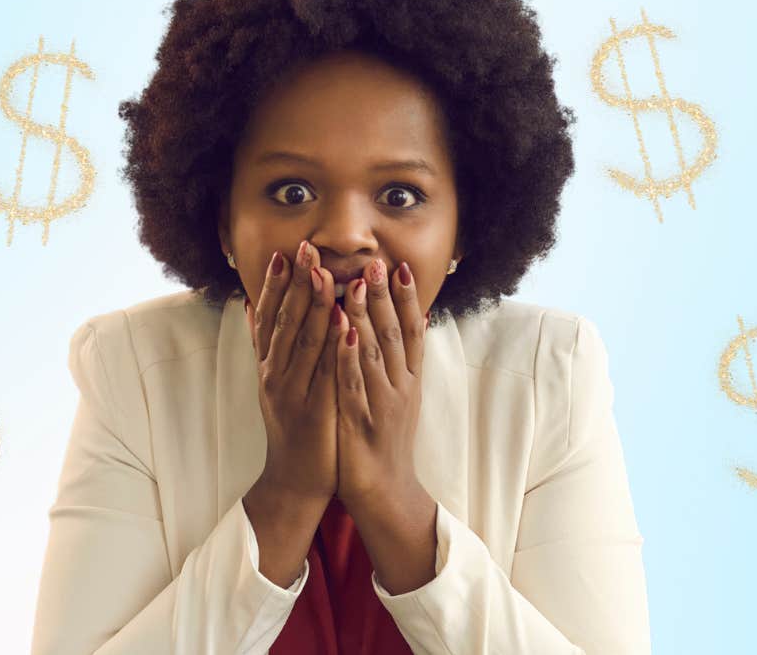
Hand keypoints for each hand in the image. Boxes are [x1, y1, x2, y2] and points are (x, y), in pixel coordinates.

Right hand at [245, 240, 343, 502]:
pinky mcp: (314, 411)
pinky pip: (324, 372)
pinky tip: (343, 322)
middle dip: (295, 282)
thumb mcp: (273, 380)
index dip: (274, 284)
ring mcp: (293, 393)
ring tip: (323, 273)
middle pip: (284, 321)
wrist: (296, 479)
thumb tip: (248, 303)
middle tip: (304, 247)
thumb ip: (264, 343)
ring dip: (313, 306)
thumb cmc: (292, 425)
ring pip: (302, 342)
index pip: (269, 316)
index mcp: (269, 365)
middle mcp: (275, 375)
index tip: (283, 252)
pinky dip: (333, 346)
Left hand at [333, 258, 427, 511]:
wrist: (385, 493)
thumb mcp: (400, 396)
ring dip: (365, 317)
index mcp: (409, 380)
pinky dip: (349, 358)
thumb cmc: (385, 441)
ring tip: (357, 284)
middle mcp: (401, 387)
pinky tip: (342, 334)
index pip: (410, 331)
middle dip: (385, 297)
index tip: (399, 266)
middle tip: (377, 263)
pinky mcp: (361, 423)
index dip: (406, 299)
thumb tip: (414, 320)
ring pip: (374, 354)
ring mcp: (383, 405)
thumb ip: (402, 360)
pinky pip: (354, 385)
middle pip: (394, 334)